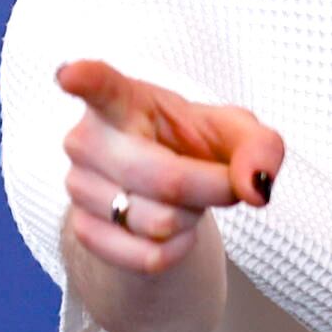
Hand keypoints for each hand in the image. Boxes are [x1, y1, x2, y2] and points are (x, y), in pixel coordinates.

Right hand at [56, 58, 283, 276]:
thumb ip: (261, 148)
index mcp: (124, 100)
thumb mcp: (238, 135)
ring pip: (160, 223)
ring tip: (182, 198)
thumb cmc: (197, 146)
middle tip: (219, 180)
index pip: (100, 86)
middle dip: (213, 188)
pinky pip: (149, 257)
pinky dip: (178, 249)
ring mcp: (78, 186)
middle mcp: (88, 140)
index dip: (85, 79)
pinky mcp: (82, 231)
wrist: (167, 192)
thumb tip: (255, 188)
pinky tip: (170, 228)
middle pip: (167, 180)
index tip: (70, 74)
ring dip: (191, 218)